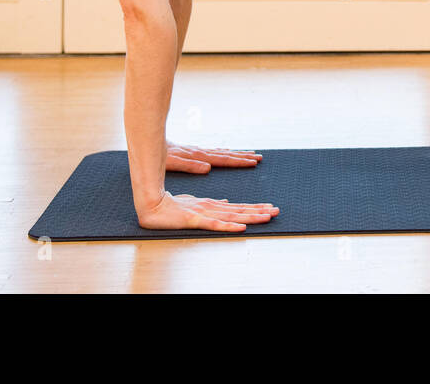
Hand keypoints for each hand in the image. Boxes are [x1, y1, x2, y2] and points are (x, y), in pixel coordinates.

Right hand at [138, 191, 279, 231]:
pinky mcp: (195, 220)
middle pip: (240, 211)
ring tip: (267, 217)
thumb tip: (225, 202)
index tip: (270, 208)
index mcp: (213, 205)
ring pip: (232, 216)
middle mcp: (212, 207)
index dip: (255, 208)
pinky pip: (215, 225)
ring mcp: (205, 213)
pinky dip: (229, 227)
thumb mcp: (195, 204)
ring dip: (251, 217)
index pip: (238, 207)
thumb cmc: (173, 206)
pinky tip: (241, 228)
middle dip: (259, 211)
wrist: (152, 205)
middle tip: (277, 211)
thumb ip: (211, 204)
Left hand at [166, 141, 262, 173]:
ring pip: (221, 152)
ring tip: (250, 154)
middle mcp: (200, 152)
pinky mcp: (193, 152)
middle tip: (259, 158)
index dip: (238, 161)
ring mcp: (198, 151)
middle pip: (226, 154)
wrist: (147, 142)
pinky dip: (224, 153)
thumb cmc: (158, 156)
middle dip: (242, 157)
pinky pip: (213, 152)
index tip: (253, 162)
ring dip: (235, 154)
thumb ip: (189, 165)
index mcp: (198, 156)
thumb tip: (208, 168)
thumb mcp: (172, 163)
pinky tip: (227, 153)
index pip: (223, 159)